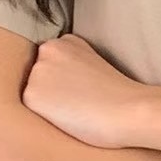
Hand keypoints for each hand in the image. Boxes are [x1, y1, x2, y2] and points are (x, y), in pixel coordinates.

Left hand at [22, 34, 144, 148]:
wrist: (129, 110)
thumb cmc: (120, 96)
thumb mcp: (95, 64)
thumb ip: (73, 63)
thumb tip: (57, 79)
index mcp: (63, 41)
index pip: (51, 66)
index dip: (67, 83)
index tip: (86, 89)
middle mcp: (46, 51)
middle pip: (39, 78)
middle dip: (53, 91)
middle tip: (82, 101)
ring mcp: (37, 72)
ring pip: (34, 95)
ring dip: (49, 105)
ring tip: (78, 110)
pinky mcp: (31, 95)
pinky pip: (32, 112)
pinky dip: (48, 119)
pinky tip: (70, 118)